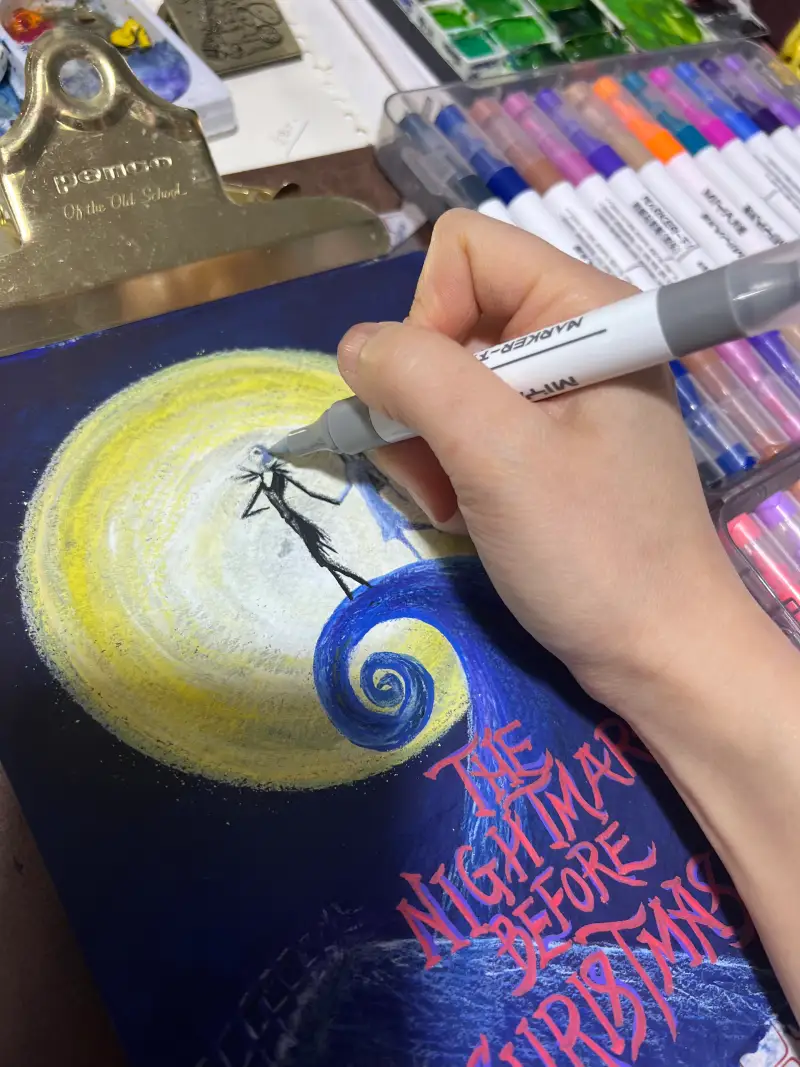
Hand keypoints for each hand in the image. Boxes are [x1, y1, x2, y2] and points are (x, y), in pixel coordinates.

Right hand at [337, 210, 753, 710]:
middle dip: (422, 401)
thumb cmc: (590, 552)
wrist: (657, 654)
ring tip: (453, 506)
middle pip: (447, 321)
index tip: (439, 402)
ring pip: (443, 382)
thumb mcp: (498, 457)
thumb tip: (355, 347)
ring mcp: (559, 396)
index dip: (429, 317)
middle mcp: (570, 338)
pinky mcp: (547, 446)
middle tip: (438, 474)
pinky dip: (447, 471)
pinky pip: (465, 429)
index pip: (464, 252)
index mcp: (582, 308)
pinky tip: (464, 517)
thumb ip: (419, 379)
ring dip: (427, 447)